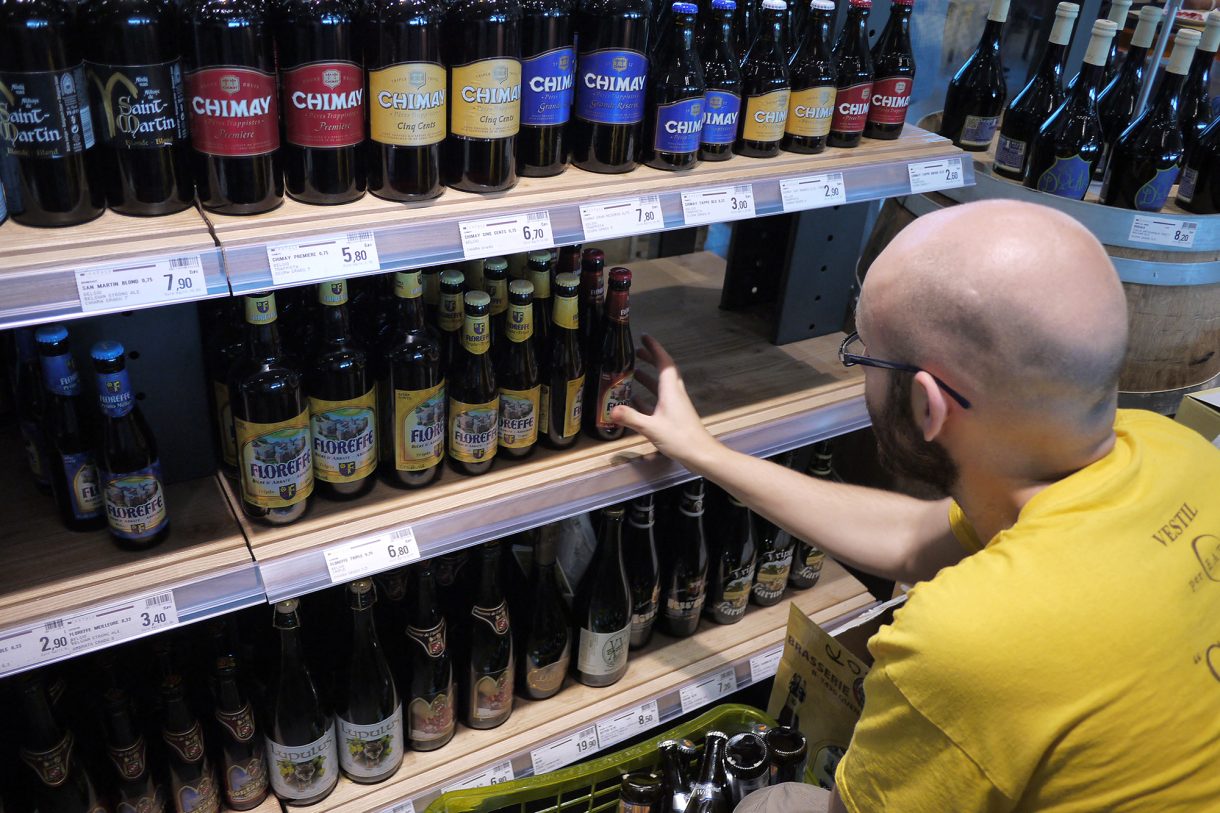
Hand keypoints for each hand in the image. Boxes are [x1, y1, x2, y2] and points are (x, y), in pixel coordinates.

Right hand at [611, 335, 721, 470]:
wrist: (701, 455)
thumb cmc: (679, 438)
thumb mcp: (652, 428)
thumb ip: (631, 418)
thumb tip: (610, 410)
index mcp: (670, 391)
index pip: (664, 362)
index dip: (654, 348)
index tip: (644, 338)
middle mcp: (674, 394)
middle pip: (663, 370)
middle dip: (650, 359)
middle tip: (635, 352)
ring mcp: (675, 405)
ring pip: (661, 385)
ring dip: (648, 377)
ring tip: (632, 372)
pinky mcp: (674, 416)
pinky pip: (659, 400)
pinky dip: (648, 396)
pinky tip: (635, 400)